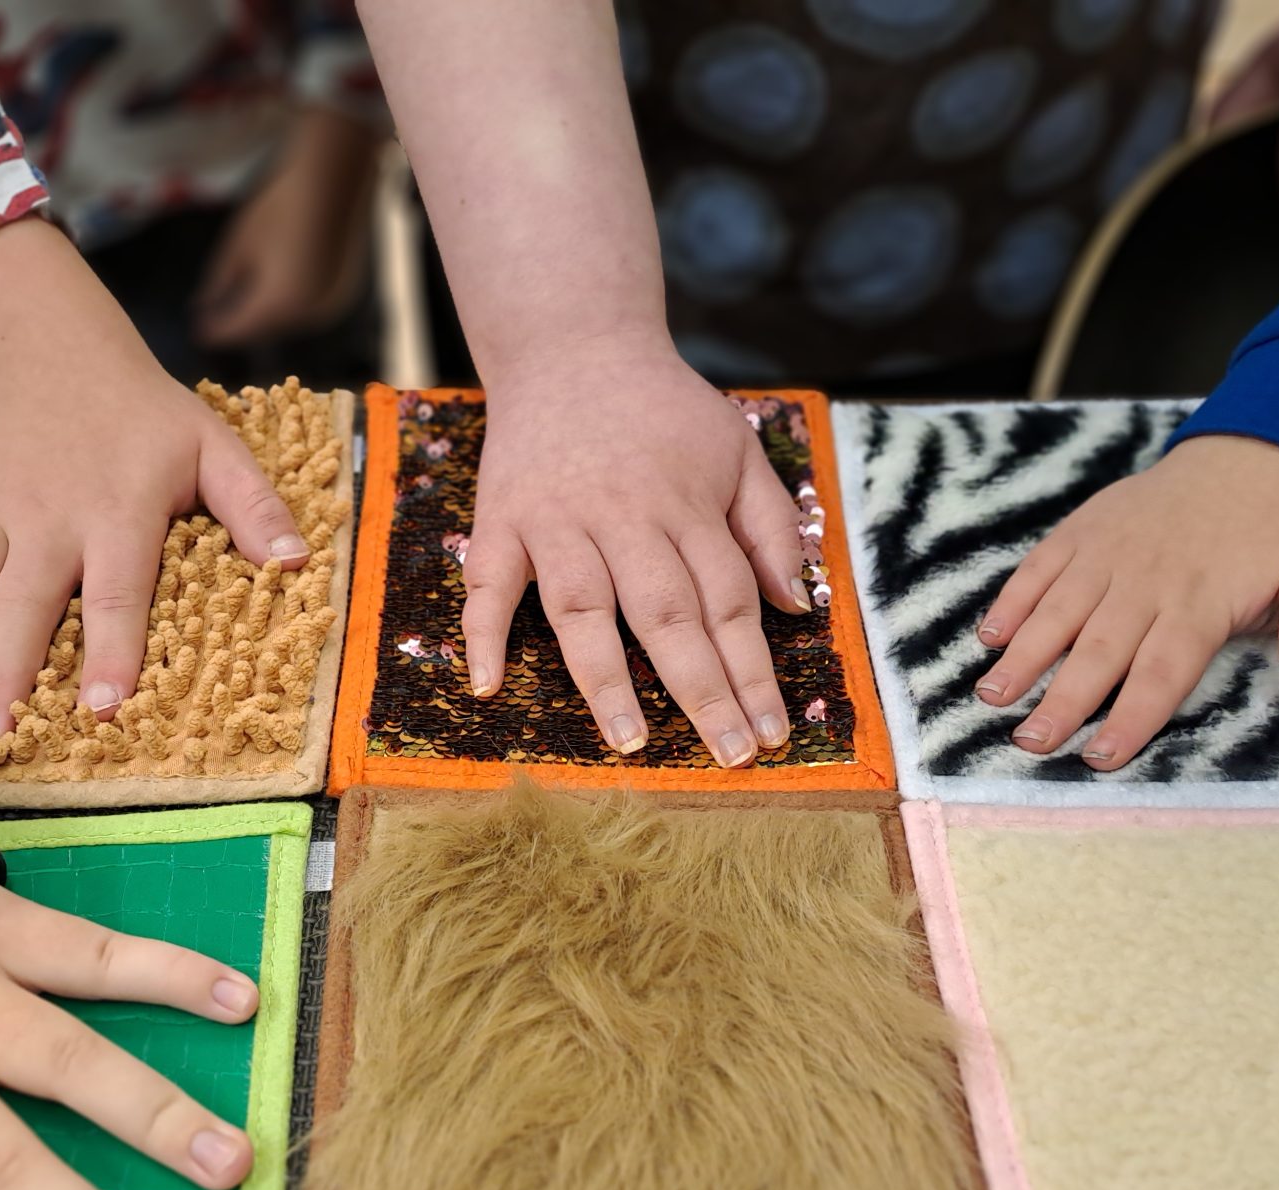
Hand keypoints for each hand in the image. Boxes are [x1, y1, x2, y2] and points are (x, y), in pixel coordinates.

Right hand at [0, 217, 307, 749]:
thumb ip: (254, 506)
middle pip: (24, 603)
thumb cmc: (145, 417)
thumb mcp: (214, 446)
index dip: (112, 654)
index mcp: (118, 512)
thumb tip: (298, 562)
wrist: (59, 353)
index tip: (104, 711)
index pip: (117, 593)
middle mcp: (48, 516)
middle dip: (5, 672)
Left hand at [196, 106, 381, 347]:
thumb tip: (203, 306)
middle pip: (266, 329)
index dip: (215, 331)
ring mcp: (330, 305)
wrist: (333, 180)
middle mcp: (308, 314)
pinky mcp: (344, 293)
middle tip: (220, 315)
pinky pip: (311, 308)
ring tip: (247, 299)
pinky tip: (280, 286)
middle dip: (244, 323)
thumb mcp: (240, 243)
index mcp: (279, 304)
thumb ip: (219, 281)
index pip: (238, 330)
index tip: (199, 330)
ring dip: (268, 315)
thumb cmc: (282, 206)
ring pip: (290, 321)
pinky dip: (292, 303)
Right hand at [466, 335, 807, 764]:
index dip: (753, 672)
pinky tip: (487, 685)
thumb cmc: (663, 410)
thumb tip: (795, 607)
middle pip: (668, 615)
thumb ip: (770, 526)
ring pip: (584, 608)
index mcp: (688, 504)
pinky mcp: (502, 519)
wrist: (573, 345)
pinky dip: (483, 633)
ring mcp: (558, 521)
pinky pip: (489, 583)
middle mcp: (625, 516)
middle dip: (702, 691)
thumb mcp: (737, 449)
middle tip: (727, 755)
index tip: (771, 733)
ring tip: (629, 743)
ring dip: (606, 679)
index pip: (729, 602)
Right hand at [973, 434, 1278, 770]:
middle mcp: (1146, 580)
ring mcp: (1107, 553)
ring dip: (1024, 655)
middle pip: (1100, 648)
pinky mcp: (1081, 531)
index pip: (1161, 669)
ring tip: (994, 697)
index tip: (1100, 756)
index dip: (1131, 715)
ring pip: (1059, 611)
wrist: (1244, 455)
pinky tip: (989, 637)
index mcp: (1200, 601)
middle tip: (1030, 741)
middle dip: (1063, 698)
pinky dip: (1012, 600)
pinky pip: (1039, 567)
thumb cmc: (1276, 529)